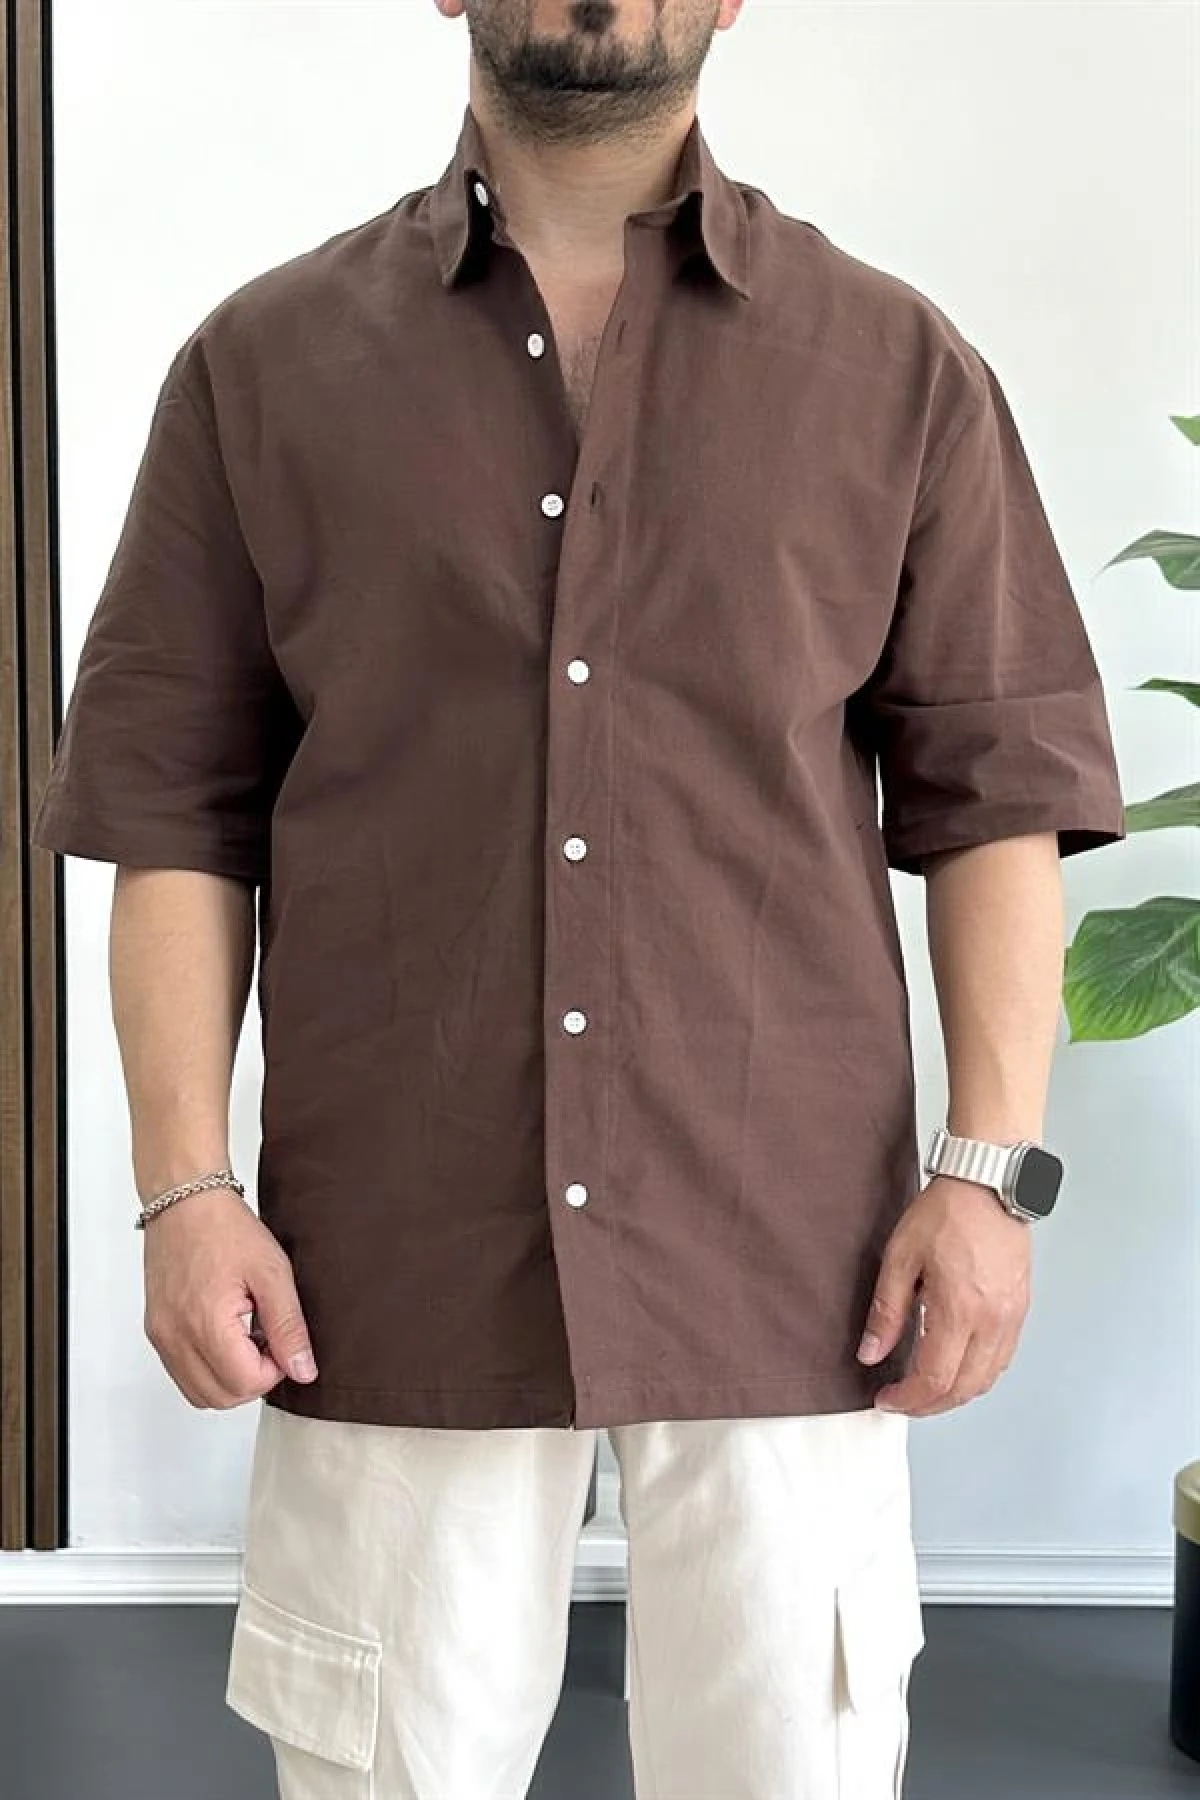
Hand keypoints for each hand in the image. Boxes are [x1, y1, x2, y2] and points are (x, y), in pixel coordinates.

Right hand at [141, 1185, 317, 1408]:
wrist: (185, 1201)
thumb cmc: (225, 1228)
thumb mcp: (272, 1272)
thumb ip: (288, 1327)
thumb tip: (303, 1370)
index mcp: (206, 1323)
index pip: (245, 1384)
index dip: (273, 1371)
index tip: (282, 1342)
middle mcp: (175, 1337)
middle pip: (220, 1398)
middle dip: (252, 1380)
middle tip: (268, 1342)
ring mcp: (162, 1337)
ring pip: (198, 1394)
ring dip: (229, 1380)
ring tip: (247, 1339)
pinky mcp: (157, 1332)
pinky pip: (182, 1374)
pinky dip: (208, 1370)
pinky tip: (226, 1337)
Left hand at [857, 1175, 1031, 1415]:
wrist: (988, 1185)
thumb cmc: (946, 1213)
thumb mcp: (900, 1257)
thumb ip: (886, 1311)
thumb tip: (871, 1353)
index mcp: (960, 1309)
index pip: (934, 1378)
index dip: (907, 1398)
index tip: (886, 1399)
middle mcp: (992, 1321)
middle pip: (963, 1389)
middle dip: (929, 1404)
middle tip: (901, 1401)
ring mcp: (1011, 1317)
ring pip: (986, 1380)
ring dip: (955, 1394)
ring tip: (924, 1389)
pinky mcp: (1020, 1309)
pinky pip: (1002, 1359)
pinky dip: (978, 1375)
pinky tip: (956, 1367)